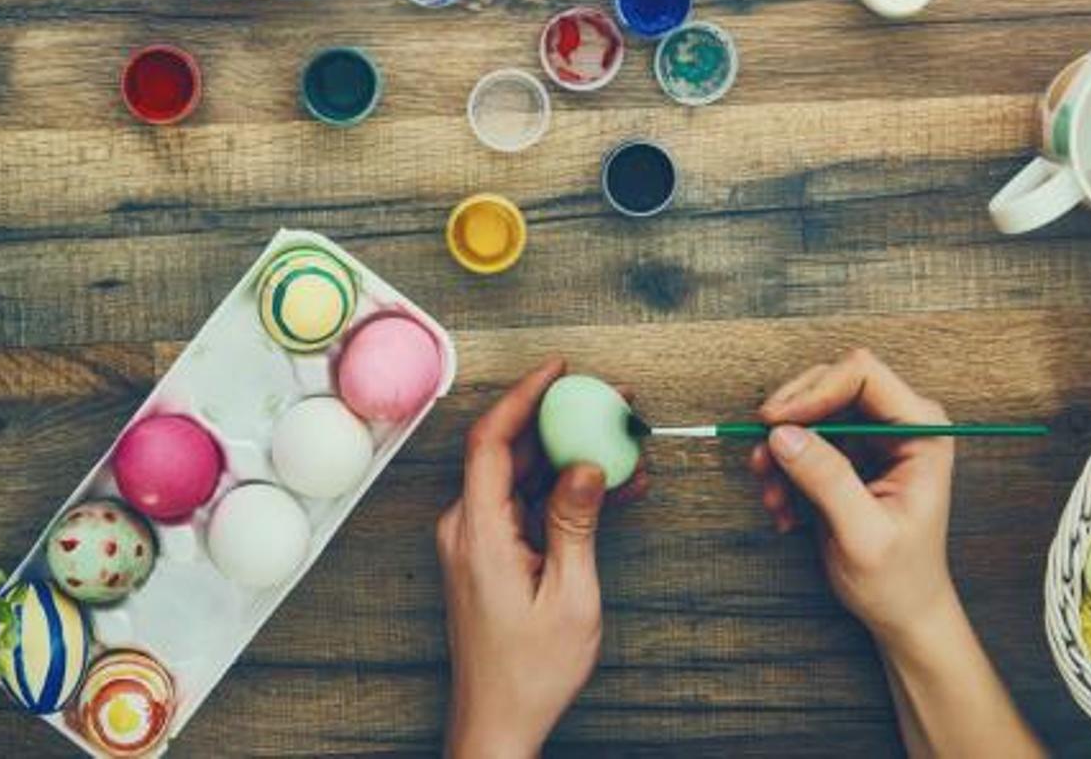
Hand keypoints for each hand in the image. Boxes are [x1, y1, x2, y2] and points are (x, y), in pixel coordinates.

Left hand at [437, 359, 644, 757]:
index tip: (557, 370)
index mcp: (478, 533)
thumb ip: (575, 523)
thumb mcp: (569, 595)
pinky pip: (522, 506)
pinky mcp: (486, 555)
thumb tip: (586, 464)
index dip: (521, 396)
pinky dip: (560, 493)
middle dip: (558, 420)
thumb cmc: (530, 671)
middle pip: (507, 452)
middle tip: (611, 403)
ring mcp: (474, 542)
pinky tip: (609, 489)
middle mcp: (466, 529)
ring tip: (624, 443)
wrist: (498, 721)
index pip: (490, 442)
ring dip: (567, 458)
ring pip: (519, 478)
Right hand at [747, 349, 955, 645]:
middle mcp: (898, 425)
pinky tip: (783, 509)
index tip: (775, 423)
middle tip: (762, 459)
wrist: (900, 611)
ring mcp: (870, 438)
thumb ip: (828, 480)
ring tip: (773, 498)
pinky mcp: (847, 455)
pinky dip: (782, 471)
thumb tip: (782, 434)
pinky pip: (800, 440)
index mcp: (921, 433)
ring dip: (779, 453)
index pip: (862, 375)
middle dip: (789, 421)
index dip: (814, 391)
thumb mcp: (863, 534)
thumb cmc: (898, 579)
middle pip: (828, 384)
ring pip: (807, 412)